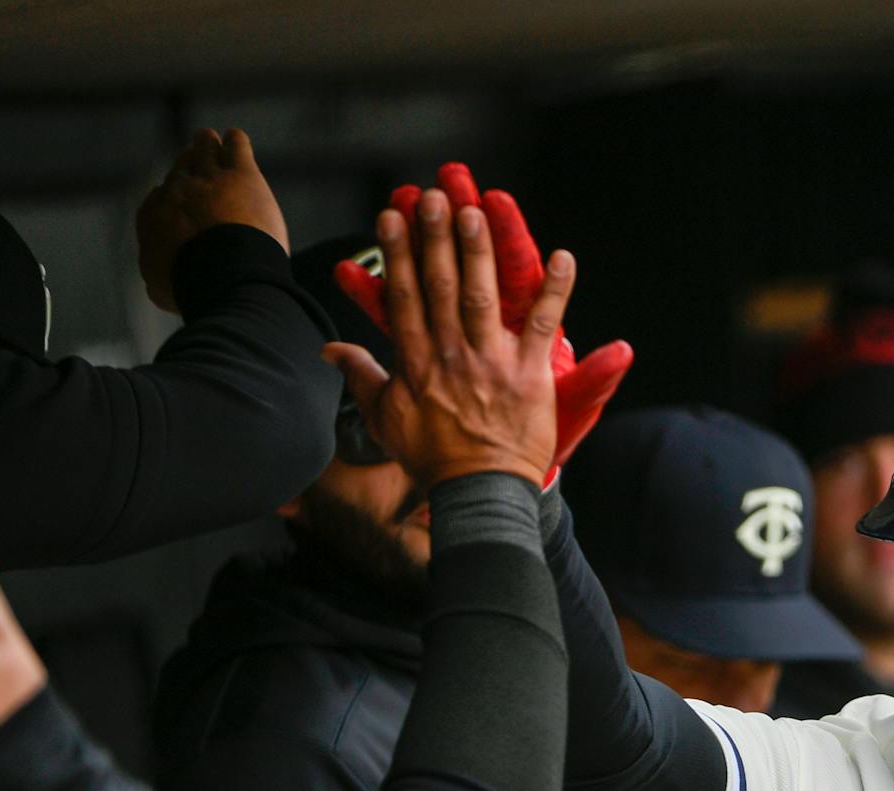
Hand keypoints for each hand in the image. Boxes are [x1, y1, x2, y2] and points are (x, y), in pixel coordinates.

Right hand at [135, 128, 288, 312]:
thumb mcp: (163, 290)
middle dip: (186, 163)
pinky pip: (235, 149)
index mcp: (154, 217)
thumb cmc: (192, 288)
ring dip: (206, 144)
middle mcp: (177, 191)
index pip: (160, 198)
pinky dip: (235, 142)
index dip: (171, 196)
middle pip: (181, 169)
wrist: (221, 275)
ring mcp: (209, 179)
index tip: (178, 199)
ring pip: (204, 152)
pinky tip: (236, 138)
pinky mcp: (242, 176)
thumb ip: (159, 279)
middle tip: (192, 155)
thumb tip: (158, 283)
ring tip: (209, 138)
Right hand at [324, 191, 571, 487]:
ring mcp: (492, 361)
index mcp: (417, 361)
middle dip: (435, 237)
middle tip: (434, 195)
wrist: (480, 493)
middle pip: (439, 285)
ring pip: (482, 295)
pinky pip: (545, 325)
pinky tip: (564, 256)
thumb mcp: (384, 419)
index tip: (392, 216)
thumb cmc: (433, 458)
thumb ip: (360, 377)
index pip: (403, 297)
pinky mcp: (530, 374)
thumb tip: (329, 350)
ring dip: (479, 250)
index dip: (397, 254)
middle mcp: (452, 353)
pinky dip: (557, 291)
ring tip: (476, 209)